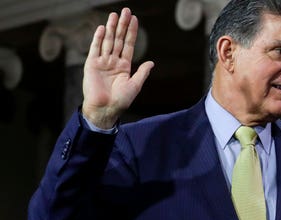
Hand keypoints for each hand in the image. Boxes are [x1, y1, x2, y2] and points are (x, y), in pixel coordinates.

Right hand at [81, 7, 153, 128]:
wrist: (105, 109)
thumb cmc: (120, 100)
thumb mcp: (135, 85)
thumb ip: (142, 72)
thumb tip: (151, 63)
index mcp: (124, 66)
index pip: (128, 44)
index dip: (131, 32)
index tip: (134, 19)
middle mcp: (113, 61)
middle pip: (118, 39)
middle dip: (121, 25)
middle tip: (125, 11)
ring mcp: (102, 62)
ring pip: (107, 41)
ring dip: (110, 28)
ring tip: (114, 15)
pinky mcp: (91, 65)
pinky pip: (95, 49)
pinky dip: (98, 39)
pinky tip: (101, 29)